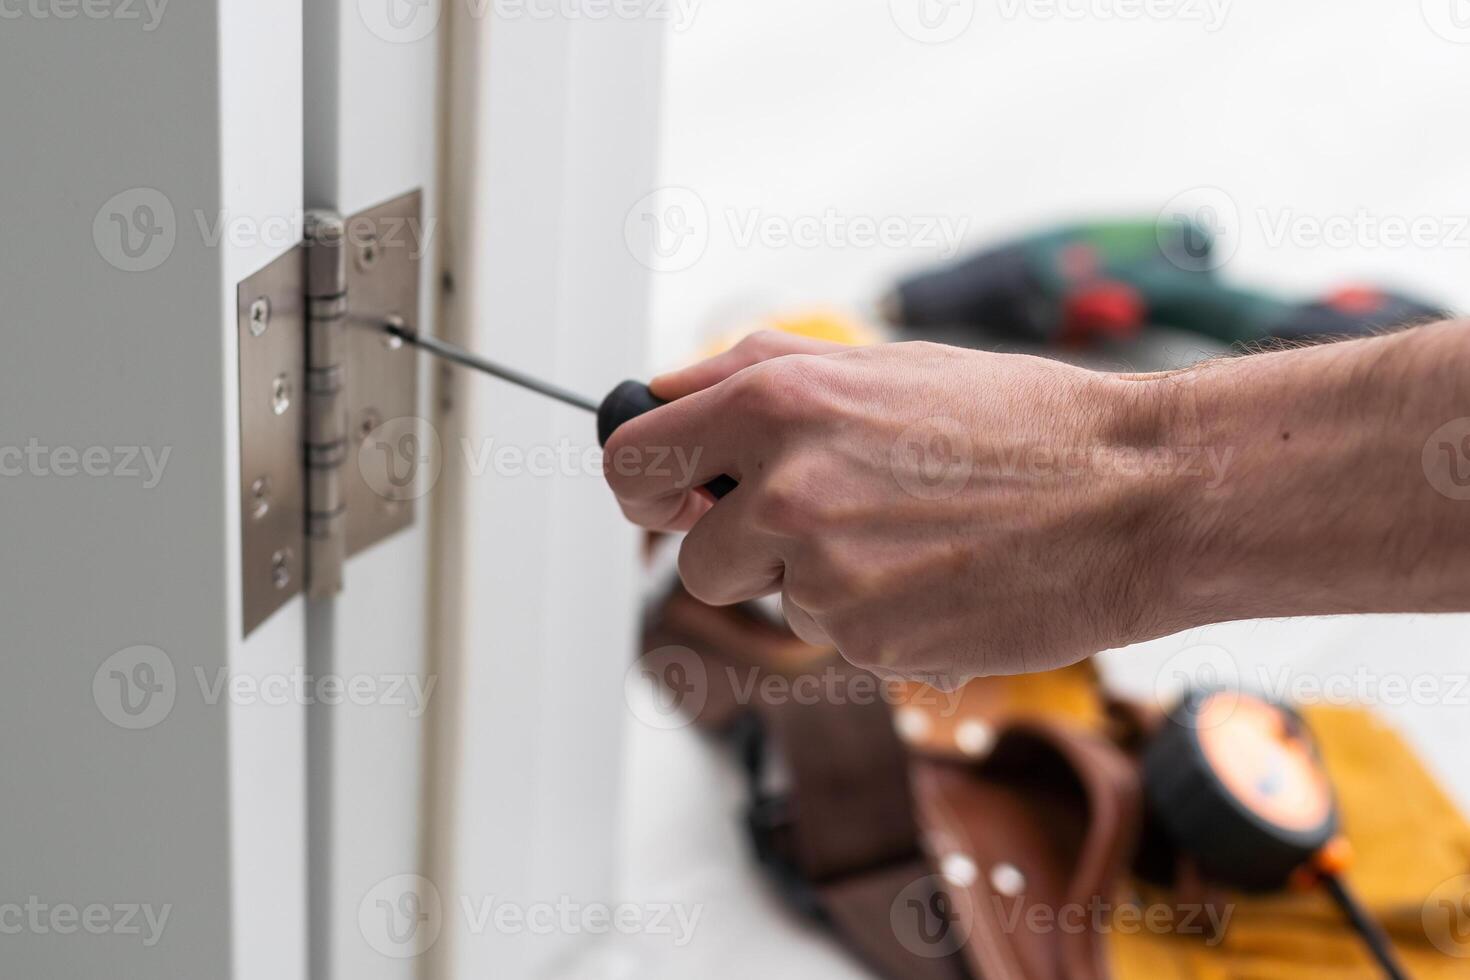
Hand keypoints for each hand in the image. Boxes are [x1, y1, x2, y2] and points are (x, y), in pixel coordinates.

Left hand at [604, 331, 1174, 681]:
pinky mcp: (868, 640)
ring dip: (820, 583)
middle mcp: (785, 486)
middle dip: (743, 551)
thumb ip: (756, 377)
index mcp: (776, 400)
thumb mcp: (880, 366)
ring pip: (773, 601)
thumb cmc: (1021, 423)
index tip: (677, 499)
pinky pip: (836, 637)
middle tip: (830, 523)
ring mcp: (824, 572)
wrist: (1136, 493)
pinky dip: (876, 618)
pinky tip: (942, 579)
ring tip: (913, 540)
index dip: (646, 489)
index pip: (629, 462)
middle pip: (694, 556)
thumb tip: (665, 398)